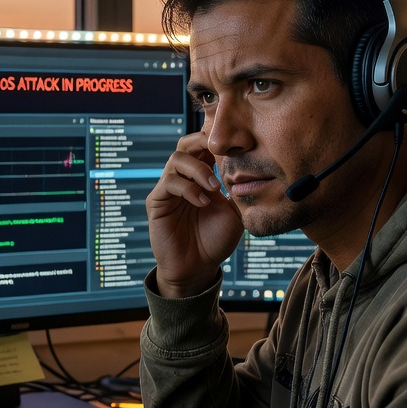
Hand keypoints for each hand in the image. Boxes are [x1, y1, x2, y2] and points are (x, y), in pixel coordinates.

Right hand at [146, 131, 242, 297]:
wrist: (198, 268)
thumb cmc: (216, 240)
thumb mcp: (235, 212)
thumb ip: (238, 189)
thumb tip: (249, 165)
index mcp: (202, 176)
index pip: (204, 146)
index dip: (217, 139)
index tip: (235, 144)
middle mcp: (183, 178)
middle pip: (186, 144)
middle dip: (203, 142)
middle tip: (221, 152)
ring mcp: (168, 188)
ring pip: (177, 159)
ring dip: (198, 169)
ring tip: (214, 187)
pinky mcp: (157, 202)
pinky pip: (168, 183)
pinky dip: (188, 188)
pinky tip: (202, 202)